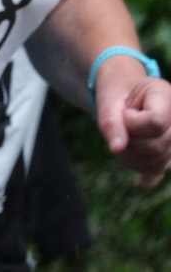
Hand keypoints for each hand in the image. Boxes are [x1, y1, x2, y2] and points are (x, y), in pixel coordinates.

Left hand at [96, 65, 170, 188]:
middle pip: (156, 147)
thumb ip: (111, 121)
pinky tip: (138, 184)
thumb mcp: (108, 98)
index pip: (156, 123)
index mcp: (167, 98)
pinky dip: (144, 176)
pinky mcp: (169, 155)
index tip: (124, 111)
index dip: (132, 123)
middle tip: (121, 123)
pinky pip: (157, 172)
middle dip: (128, 140)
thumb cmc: (117, 90)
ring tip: (123, 135)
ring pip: (155, 162)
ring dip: (129, 154)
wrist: (126, 89)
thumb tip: (117, 149)